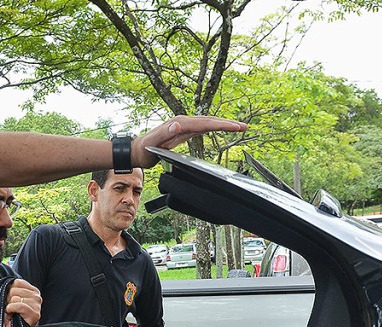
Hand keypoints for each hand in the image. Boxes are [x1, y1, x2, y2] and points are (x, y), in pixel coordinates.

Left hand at [4, 279, 42, 326]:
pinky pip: (18, 305)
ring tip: (13, 313)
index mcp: (33, 291)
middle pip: (14, 289)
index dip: (9, 291)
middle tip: (12, 309)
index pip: (17, 282)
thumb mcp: (14, 299)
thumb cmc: (14, 317)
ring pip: (14, 298)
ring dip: (10, 306)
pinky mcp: (34, 313)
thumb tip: (6, 284)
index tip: (11, 301)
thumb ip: (13, 290)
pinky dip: (11, 309)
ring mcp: (37, 305)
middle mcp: (37, 296)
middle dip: (8, 300)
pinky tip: (12, 314)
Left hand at [132, 116, 247, 166]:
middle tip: (245, 127)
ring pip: (207, 122)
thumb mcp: (152, 144)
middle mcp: (182, 122)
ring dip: (224, 124)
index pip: (205, 123)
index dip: (222, 125)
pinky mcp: (183, 131)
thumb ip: (164, 134)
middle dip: (228, 123)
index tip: (236, 127)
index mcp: (179, 124)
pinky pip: (202, 127)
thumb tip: (177, 126)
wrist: (136, 151)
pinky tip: (221, 128)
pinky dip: (214, 127)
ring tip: (239, 127)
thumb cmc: (144, 150)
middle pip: (209, 120)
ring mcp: (183, 126)